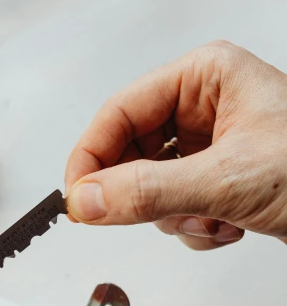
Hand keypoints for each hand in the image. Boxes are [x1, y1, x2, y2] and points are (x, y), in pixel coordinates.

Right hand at [65, 40, 286, 248]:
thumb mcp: (228, 179)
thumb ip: (149, 191)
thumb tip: (87, 199)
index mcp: (204, 78)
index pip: (119, 112)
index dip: (91, 157)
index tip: (75, 197)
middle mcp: (205, 107)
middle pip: (131, 152)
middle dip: (144, 193)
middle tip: (138, 215)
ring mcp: (213, 146)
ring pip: (151, 186)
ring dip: (176, 215)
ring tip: (213, 217)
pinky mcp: (220, 180)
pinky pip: (177, 207)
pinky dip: (196, 227)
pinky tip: (230, 226)